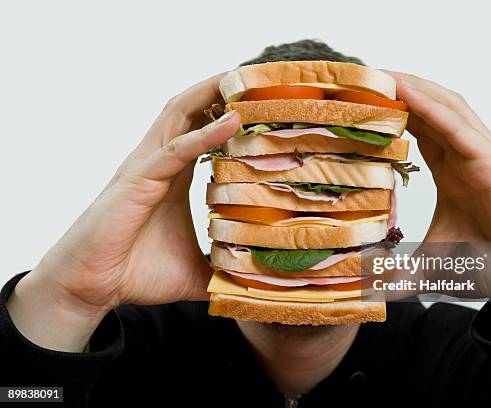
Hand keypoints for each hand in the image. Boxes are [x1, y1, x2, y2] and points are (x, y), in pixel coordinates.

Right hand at [7, 75, 240, 350]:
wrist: (91, 289)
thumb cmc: (136, 274)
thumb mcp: (196, 272)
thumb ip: (224, 273)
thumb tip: (256, 287)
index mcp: (174, 176)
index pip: (203, 131)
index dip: (230, 112)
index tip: (264, 105)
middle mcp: (160, 163)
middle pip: (192, 111)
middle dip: (222, 90)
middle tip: (258, 77)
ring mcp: (146, 167)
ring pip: (180, 116)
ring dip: (212, 95)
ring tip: (245, 78)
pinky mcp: (137, 181)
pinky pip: (175, 150)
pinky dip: (203, 134)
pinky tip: (232, 122)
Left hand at [387, 72, 490, 337]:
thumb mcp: (431, 262)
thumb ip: (401, 271)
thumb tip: (370, 289)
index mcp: (453, 170)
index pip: (419, 129)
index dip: (393, 110)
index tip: (362, 100)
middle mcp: (467, 157)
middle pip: (431, 110)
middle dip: (401, 90)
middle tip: (367, 76)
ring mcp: (482, 156)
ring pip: (446, 108)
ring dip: (415, 87)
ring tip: (382, 73)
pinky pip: (458, 128)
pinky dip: (431, 107)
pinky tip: (406, 93)